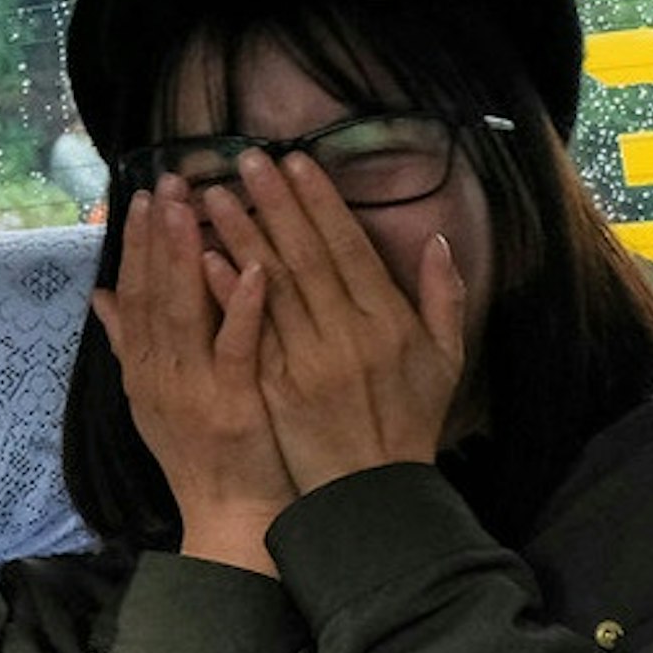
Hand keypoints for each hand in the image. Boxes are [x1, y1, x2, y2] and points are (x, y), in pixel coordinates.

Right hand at [91, 178, 296, 571]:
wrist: (227, 515)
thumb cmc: (201, 455)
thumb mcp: (152, 399)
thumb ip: (128, 344)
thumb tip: (99, 297)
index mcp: (143, 368)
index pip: (134, 294)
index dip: (136, 244)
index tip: (141, 196)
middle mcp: (159, 373)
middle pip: (153, 293)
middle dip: (157, 234)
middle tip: (164, 181)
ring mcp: (193, 388)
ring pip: (185, 311)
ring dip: (188, 256)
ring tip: (194, 206)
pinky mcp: (232, 403)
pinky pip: (235, 348)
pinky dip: (242, 306)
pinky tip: (253, 267)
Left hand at [197, 147, 466, 493]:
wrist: (373, 492)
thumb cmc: (410, 420)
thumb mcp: (446, 359)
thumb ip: (444, 296)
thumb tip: (435, 240)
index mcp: (389, 321)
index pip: (347, 247)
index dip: (319, 202)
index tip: (295, 162)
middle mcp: (348, 334)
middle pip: (304, 256)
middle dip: (273, 204)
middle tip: (244, 160)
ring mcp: (308, 361)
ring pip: (271, 287)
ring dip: (241, 238)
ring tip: (213, 196)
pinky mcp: (275, 388)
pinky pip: (249, 332)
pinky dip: (229, 296)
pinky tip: (206, 260)